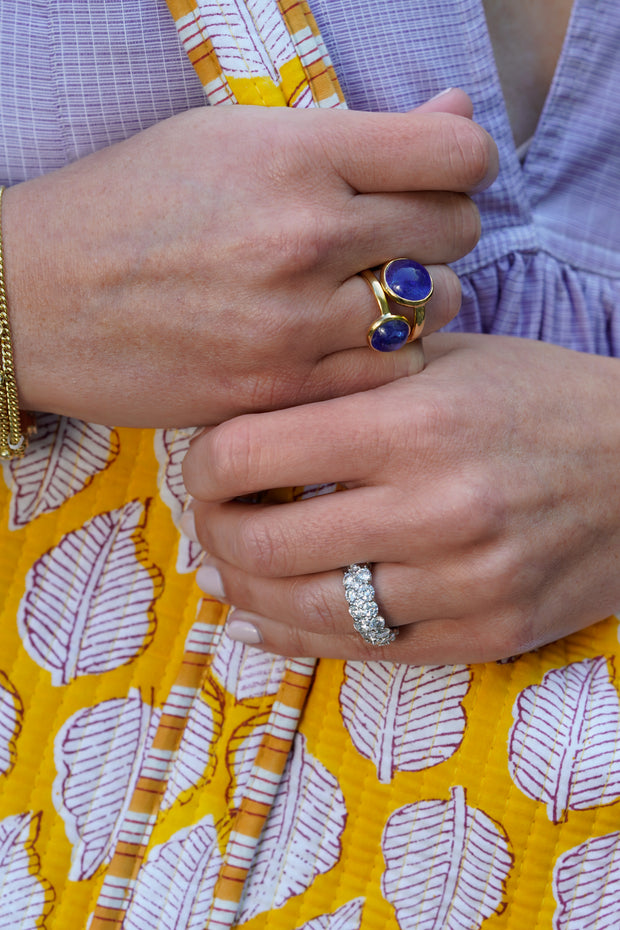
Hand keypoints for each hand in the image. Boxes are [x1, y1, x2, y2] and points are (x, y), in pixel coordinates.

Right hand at [2, 93, 495, 425]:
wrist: (41, 300)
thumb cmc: (133, 205)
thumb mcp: (234, 139)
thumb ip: (358, 137)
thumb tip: (457, 121)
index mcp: (296, 155)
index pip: (456, 156)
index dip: (462, 164)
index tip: (440, 178)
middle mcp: (306, 236)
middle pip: (456, 231)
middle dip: (440, 229)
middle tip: (395, 239)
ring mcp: (295, 323)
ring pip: (435, 309)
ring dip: (416, 299)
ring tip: (364, 293)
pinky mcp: (280, 391)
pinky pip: (390, 373)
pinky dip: (385, 356)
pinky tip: (346, 341)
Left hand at [182, 333, 619, 662]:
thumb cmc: (540, 399)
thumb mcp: (447, 362)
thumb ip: (349, 384)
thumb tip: (246, 422)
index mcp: (417, 422)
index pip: (253, 451)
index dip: (204, 462)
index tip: (205, 462)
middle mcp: (436, 508)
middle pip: (265, 540)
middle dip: (214, 533)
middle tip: (210, 521)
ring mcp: (465, 583)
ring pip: (307, 610)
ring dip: (245, 592)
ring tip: (223, 575)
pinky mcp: (487, 634)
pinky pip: (365, 651)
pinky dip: (298, 639)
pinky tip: (264, 623)